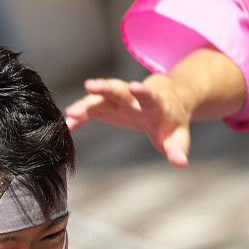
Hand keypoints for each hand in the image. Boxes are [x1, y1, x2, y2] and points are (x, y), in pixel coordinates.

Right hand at [65, 76, 192, 166]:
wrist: (163, 102)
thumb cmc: (171, 121)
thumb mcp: (178, 136)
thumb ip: (177, 148)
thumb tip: (180, 162)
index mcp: (155, 103)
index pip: (149, 96)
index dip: (142, 92)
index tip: (135, 86)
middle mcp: (133, 97)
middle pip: (119, 89)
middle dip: (105, 87)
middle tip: (91, 85)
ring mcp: (117, 100)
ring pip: (100, 98)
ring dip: (85, 104)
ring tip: (71, 113)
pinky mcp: (106, 106)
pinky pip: (90, 110)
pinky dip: (79, 117)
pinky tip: (68, 125)